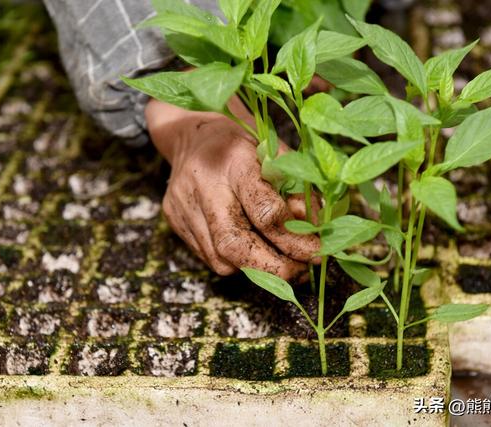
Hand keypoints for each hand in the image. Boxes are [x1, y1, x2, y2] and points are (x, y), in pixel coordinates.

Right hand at [146, 97, 319, 280]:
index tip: (316, 252)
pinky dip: (236, 261)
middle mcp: (203, 185)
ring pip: (220, 258)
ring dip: (256, 269)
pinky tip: (251, 251)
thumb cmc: (240, 143)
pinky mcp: (174, 221)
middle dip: (272, 267)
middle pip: (235, 243)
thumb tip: (315, 227)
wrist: (190, 134)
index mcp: (234, 160)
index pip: (265, 212)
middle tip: (299, 271)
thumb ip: (295, 188)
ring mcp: (183, 206)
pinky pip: (209, 257)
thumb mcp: (275, 152)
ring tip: (281, 264)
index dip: (294, 240)